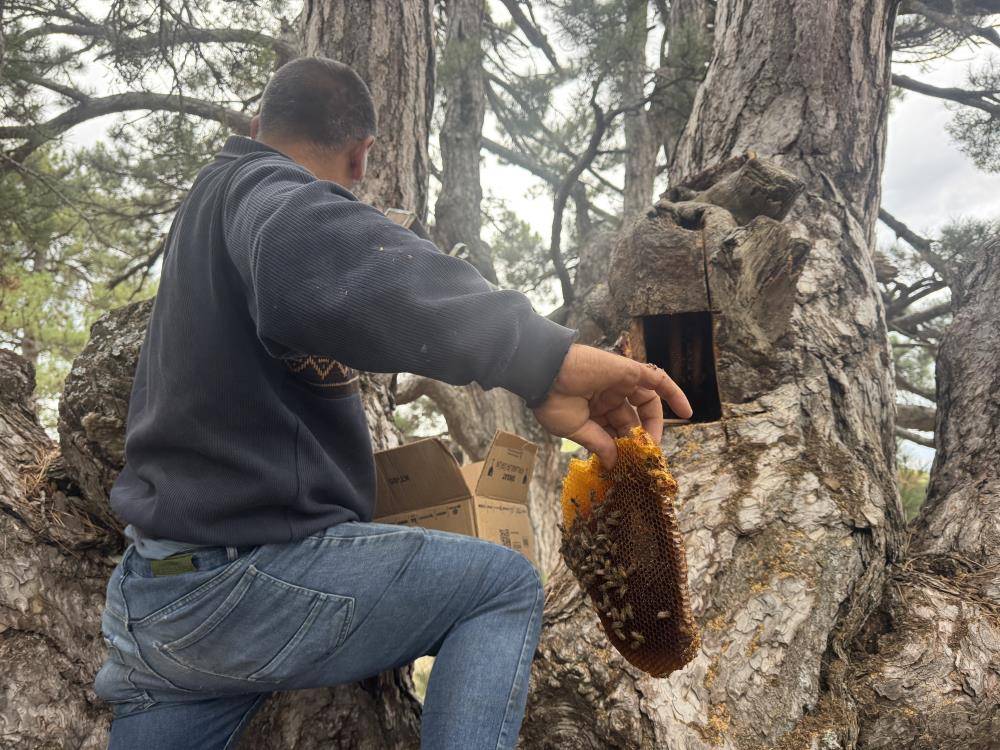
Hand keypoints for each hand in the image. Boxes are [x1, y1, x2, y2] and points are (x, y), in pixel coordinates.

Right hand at [531, 344, 692, 468]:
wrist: (544, 374)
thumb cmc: (552, 402)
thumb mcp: (576, 429)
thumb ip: (599, 443)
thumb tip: (613, 462)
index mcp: (593, 409)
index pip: (615, 430)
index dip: (623, 447)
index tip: (627, 464)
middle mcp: (608, 395)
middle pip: (632, 420)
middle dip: (638, 440)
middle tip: (642, 458)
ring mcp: (620, 382)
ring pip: (646, 403)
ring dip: (655, 424)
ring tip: (655, 446)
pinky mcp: (629, 371)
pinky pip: (658, 380)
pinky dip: (674, 393)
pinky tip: (687, 413)